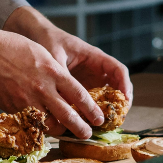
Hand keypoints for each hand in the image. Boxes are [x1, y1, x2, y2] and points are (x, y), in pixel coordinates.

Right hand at [0, 17, 105, 137]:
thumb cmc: (13, 47)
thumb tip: (65, 89)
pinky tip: (42, 128)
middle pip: (69, 116)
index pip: (80, 96)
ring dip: (59, 131)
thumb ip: (55, 72)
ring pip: (50, 125)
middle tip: (87, 134)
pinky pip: (31, 124)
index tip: (99, 118)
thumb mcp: (42, 54)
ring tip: (64, 132)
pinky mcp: (13, 108)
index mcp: (54, 72)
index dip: (92, 110)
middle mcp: (44, 88)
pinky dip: (38, 128)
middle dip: (81, 128)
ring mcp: (28, 100)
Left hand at [4, 7, 133, 113]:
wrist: (37, 38)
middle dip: (120, 102)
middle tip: (118, 118)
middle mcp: (96, 70)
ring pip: (106, 96)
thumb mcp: (55, 56)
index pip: (118, 70)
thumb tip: (64, 98)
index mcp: (95, 57)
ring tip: (105, 124)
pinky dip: (91, 111)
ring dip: (108, 109)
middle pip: (117, 86)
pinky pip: (90, 101)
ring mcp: (89, 80)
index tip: (125, 98)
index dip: (125, 84)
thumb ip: (61, 74)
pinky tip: (87, 122)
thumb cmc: (49, 42)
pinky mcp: (80, 89)